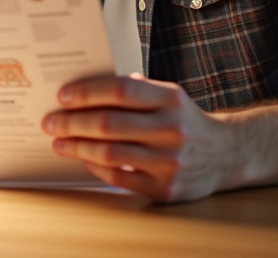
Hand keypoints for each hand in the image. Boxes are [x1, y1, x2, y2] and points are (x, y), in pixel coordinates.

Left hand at [42, 73, 240, 201]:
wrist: (227, 154)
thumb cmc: (186, 119)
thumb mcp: (169, 95)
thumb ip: (135, 90)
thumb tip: (87, 88)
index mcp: (171, 99)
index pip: (121, 91)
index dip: (88, 92)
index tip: (63, 96)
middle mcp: (172, 129)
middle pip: (109, 124)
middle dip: (72, 122)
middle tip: (50, 121)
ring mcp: (170, 161)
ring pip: (110, 154)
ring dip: (77, 147)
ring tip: (59, 142)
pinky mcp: (165, 188)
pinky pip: (119, 177)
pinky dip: (96, 167)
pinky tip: (83, 158)